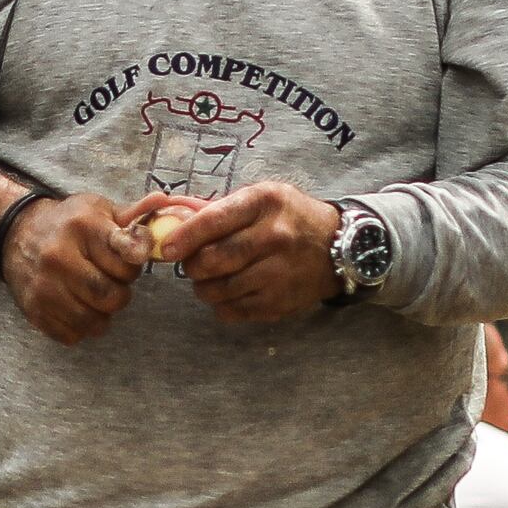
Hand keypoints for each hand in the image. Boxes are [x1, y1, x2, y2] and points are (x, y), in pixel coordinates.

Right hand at [3, 190, 151, 345]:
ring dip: (102, 313)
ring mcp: (44, 287)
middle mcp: (59, 257)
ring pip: (95, 321)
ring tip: (94, 294)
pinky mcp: (34, 310)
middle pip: (112, 296)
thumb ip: (133, 214)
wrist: (16, 234)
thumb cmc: (68, 223)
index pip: (126, 257)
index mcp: (82, 227)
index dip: (136, 262)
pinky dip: (80, 327)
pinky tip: (76, 305)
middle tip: (111, 279)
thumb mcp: (98, 210)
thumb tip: (163, 201)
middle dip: (121, 292)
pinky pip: (73, 335)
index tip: (135, 257)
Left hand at [167, 183, 346, 326]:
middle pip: (215, 259)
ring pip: (220, 289)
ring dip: (204, 287)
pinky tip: (228, 293)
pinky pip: (234, 311)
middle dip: (193, 265)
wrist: (338, 247)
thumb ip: (219, 207)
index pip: (215, 220)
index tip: (168, 247)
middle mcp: (274, 237)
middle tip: (192, 264)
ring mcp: (279, 273)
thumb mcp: (262, 197)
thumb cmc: (291, 217)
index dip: (186, 236)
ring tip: (210, 279)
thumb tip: (171, 214)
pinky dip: (221, 304)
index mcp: (265, 203)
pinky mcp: (280, 302)